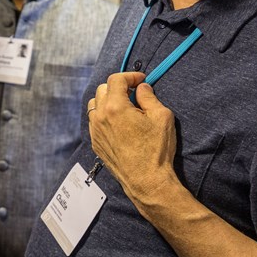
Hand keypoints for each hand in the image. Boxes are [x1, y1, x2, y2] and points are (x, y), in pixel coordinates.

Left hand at [88, 71, 178, 201]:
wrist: (147, 180)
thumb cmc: (156, 150)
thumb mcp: (161, 117)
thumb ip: (149, 97)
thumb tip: (141, 88)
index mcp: (115, 107)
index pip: (116, 79)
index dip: (130, 76)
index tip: (141, 80)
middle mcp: (100, 117)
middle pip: (102, 89)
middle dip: (118, 87)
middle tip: (134, 93)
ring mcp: (95, 131)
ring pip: (95, 105)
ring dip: (108, 100)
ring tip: (125, 107)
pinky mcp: (96, 143)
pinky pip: (95, 121)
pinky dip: (104, 116)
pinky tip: (119, 123)